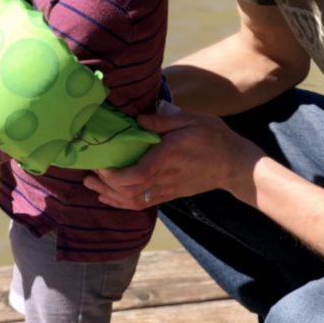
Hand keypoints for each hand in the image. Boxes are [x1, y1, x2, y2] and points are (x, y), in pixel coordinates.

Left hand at [83, 108, 263, 208]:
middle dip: (106, 186)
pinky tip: (111, 196)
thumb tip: (137, 119)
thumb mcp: (191, 119)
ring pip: (135, 202)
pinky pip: (144, 203)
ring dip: (111, 197)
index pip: (137, 174)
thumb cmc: (213, 137)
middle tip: (88, 175)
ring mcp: (168, 189)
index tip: (100, 166)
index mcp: (168, 157)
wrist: (235, 165)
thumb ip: (163, 120)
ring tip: (93, 186)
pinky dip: (124, 202)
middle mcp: (165, 177)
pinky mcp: (170, 194)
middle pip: (130, 192)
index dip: (115, 175)